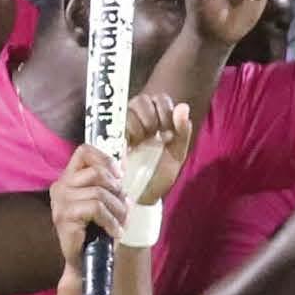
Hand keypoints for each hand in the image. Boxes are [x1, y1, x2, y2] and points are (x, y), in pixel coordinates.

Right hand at [49, 136, 129, 269]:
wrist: (86, 264)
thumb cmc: (98, 233)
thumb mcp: (108, 202)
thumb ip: (112, 183)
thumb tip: (124, 162)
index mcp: (69, 179)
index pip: (84, 151)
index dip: (105, 159)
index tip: (119, 176)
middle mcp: (61, 187)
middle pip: (97, 172)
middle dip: (117, 191)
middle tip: (123, 208)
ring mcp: (60, 201)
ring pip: (99, 192)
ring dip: (117, 210)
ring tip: (120, 224)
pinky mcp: (64, 216)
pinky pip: (95, 208)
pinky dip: (111, 221)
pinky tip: (114, 232)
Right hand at [123, 89, 192, 210]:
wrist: (143, 196)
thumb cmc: (159, 174)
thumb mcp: (176, 154)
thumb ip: (183, 131)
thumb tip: (184, 106)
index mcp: (155, 118)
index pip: (159, 99)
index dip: (164, 111)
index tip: (167, 131)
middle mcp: (137, 118)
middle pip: (142, 100)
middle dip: (151, 119)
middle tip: (152, 138)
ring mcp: (122, 128)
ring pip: (129, 110)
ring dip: (138, 126)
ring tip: (140, 144)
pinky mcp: (110, 139)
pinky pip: (116, 126)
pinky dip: (126, 135)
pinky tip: (131, 148)